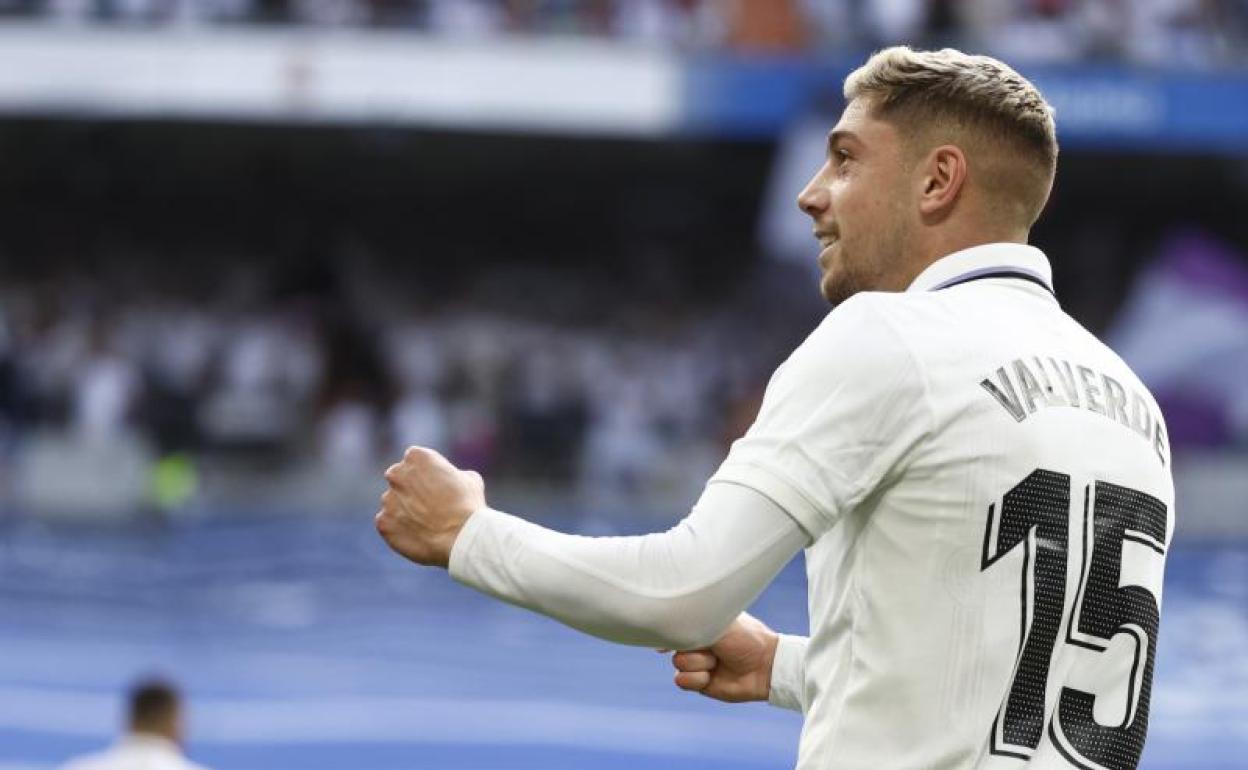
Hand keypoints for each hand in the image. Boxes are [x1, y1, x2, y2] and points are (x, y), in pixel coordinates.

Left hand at [375, 446, 485, 567]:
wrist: (460, 538)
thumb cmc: (467, 505)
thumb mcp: (469, 479)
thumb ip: (450, 474)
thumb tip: (448, 480)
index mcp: (416, 457)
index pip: (415, 460)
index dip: (428, 473)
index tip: (438, 485)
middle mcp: (396, 474)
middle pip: (399, 478)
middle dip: (410, 488)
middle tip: (429, 505)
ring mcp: (387, 499)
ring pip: (393, 502)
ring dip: (404, 509)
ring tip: (426, 524)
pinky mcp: (383, 523)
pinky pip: (388, 523)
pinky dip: (399, 529)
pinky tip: (418, 535)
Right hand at [669, 612, 778, 702]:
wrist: (764, 666)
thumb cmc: (746, 638)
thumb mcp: (718, 622)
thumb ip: (692, 620)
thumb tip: (665, 626)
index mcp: (701, 622)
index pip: (674, 623)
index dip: (668, 627)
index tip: (664, 627)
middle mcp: (696, 642)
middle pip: (672, 644)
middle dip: (691, 645)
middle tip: (711, 645)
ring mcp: (696, 662)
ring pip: (677, 663)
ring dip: (698, 663)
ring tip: (717, 661)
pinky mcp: (698, 682)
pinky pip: (681, 680)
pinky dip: (697, 679)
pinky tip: (711, 676)